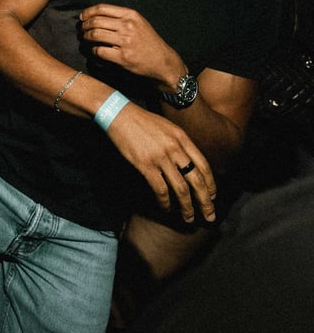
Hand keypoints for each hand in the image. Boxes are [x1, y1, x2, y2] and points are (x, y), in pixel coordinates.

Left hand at [79, 4, 181, 82]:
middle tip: (81, 30)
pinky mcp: (122, 57)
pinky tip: (94, 50)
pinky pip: (99, 51)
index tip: (82, 17)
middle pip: (96, 21)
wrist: (162, 61)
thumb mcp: (138, 22)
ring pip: (95, 35)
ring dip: (86, 37)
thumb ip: (121, 17)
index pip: (102, 8)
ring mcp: (125, 41)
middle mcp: (128, 26)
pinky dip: (93, 50)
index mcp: (130, 15)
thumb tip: (96, 15)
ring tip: (85, 39)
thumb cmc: (148, 42)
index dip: (88, 12)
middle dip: (84, 26)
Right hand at [106, 100, 216, 223]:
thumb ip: (180, 144)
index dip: (210, 184)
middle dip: (205, 202)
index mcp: (182, 138)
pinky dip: (165, 202)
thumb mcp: (168, 127)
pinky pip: (160, 189)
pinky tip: (166, 208)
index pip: (204, 166)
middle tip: (210, 216)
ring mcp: (161, 157)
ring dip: (187, 207)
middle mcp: (175, 148)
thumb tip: (189, 164)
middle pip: (197, 181)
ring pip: (181, 189)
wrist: (119, 115)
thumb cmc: (142, 121)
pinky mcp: (146, 165)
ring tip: (189, 218)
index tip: (213, 197)